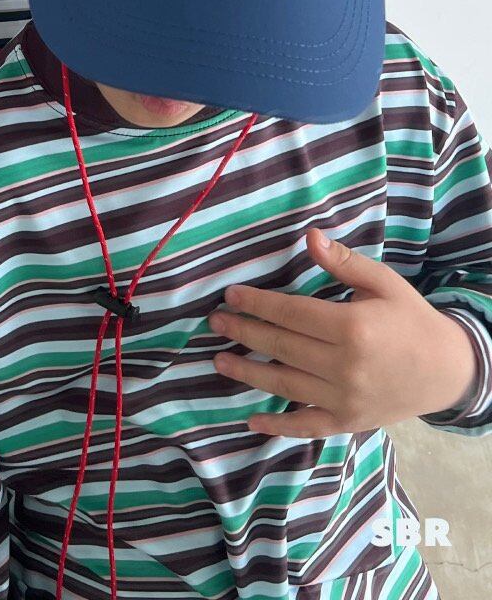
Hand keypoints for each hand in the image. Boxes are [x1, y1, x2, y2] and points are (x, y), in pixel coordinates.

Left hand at [207, 228, 476, 437]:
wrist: (448, 371)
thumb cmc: (411, 320)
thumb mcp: (383, 283)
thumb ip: (344, 262)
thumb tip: (310, 236)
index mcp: (352, 327)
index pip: (291, 314)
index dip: (257, 304)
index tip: (230, 296)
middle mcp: (345, 366)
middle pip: (281, 347)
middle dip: (244, 332)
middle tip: (215, 322)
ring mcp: (345, 399)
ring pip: (285, 385)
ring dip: (248, 373)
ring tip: (219, 360)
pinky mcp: (348, 422)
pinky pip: (307, 426)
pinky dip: (278, 427)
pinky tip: (252, 421)